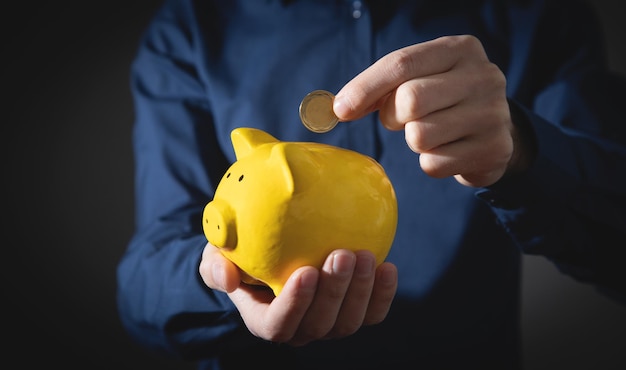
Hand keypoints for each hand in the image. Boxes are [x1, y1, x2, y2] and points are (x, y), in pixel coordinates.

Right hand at [199, 243, 397, 345]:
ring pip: (349, 321)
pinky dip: (382, 293)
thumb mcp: (216, 256)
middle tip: (341, 254)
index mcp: (266, 320)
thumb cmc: (240, 256)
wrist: (271, 256)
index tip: (305, 272)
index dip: (295, 304)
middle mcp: (300, 329)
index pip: (279, 324)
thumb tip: (227, 277)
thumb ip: (215, 266)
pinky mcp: (353, 312)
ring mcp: (329, 323)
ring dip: (360, 290)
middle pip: (320, 324)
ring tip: (365, 256)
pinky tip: (388, 266)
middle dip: (334, 292)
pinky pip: (373, 312)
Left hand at [334, 35, 523, 186]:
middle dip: (393, 116)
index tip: (341, 109)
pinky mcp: (494, 149)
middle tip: (401, 120)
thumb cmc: (444, 100)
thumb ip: (382, 87)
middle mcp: (483, 76)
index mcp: (460, 49)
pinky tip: (447, 151)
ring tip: (430, 133)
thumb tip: (341, 107)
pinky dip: (430, 162)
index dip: (365, 87)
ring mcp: (492, 114)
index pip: (402, 64)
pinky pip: (434, 164)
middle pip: (410, 100)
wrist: (496, 131)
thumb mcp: (420, 79)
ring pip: (420, 136)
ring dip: (413, 141)